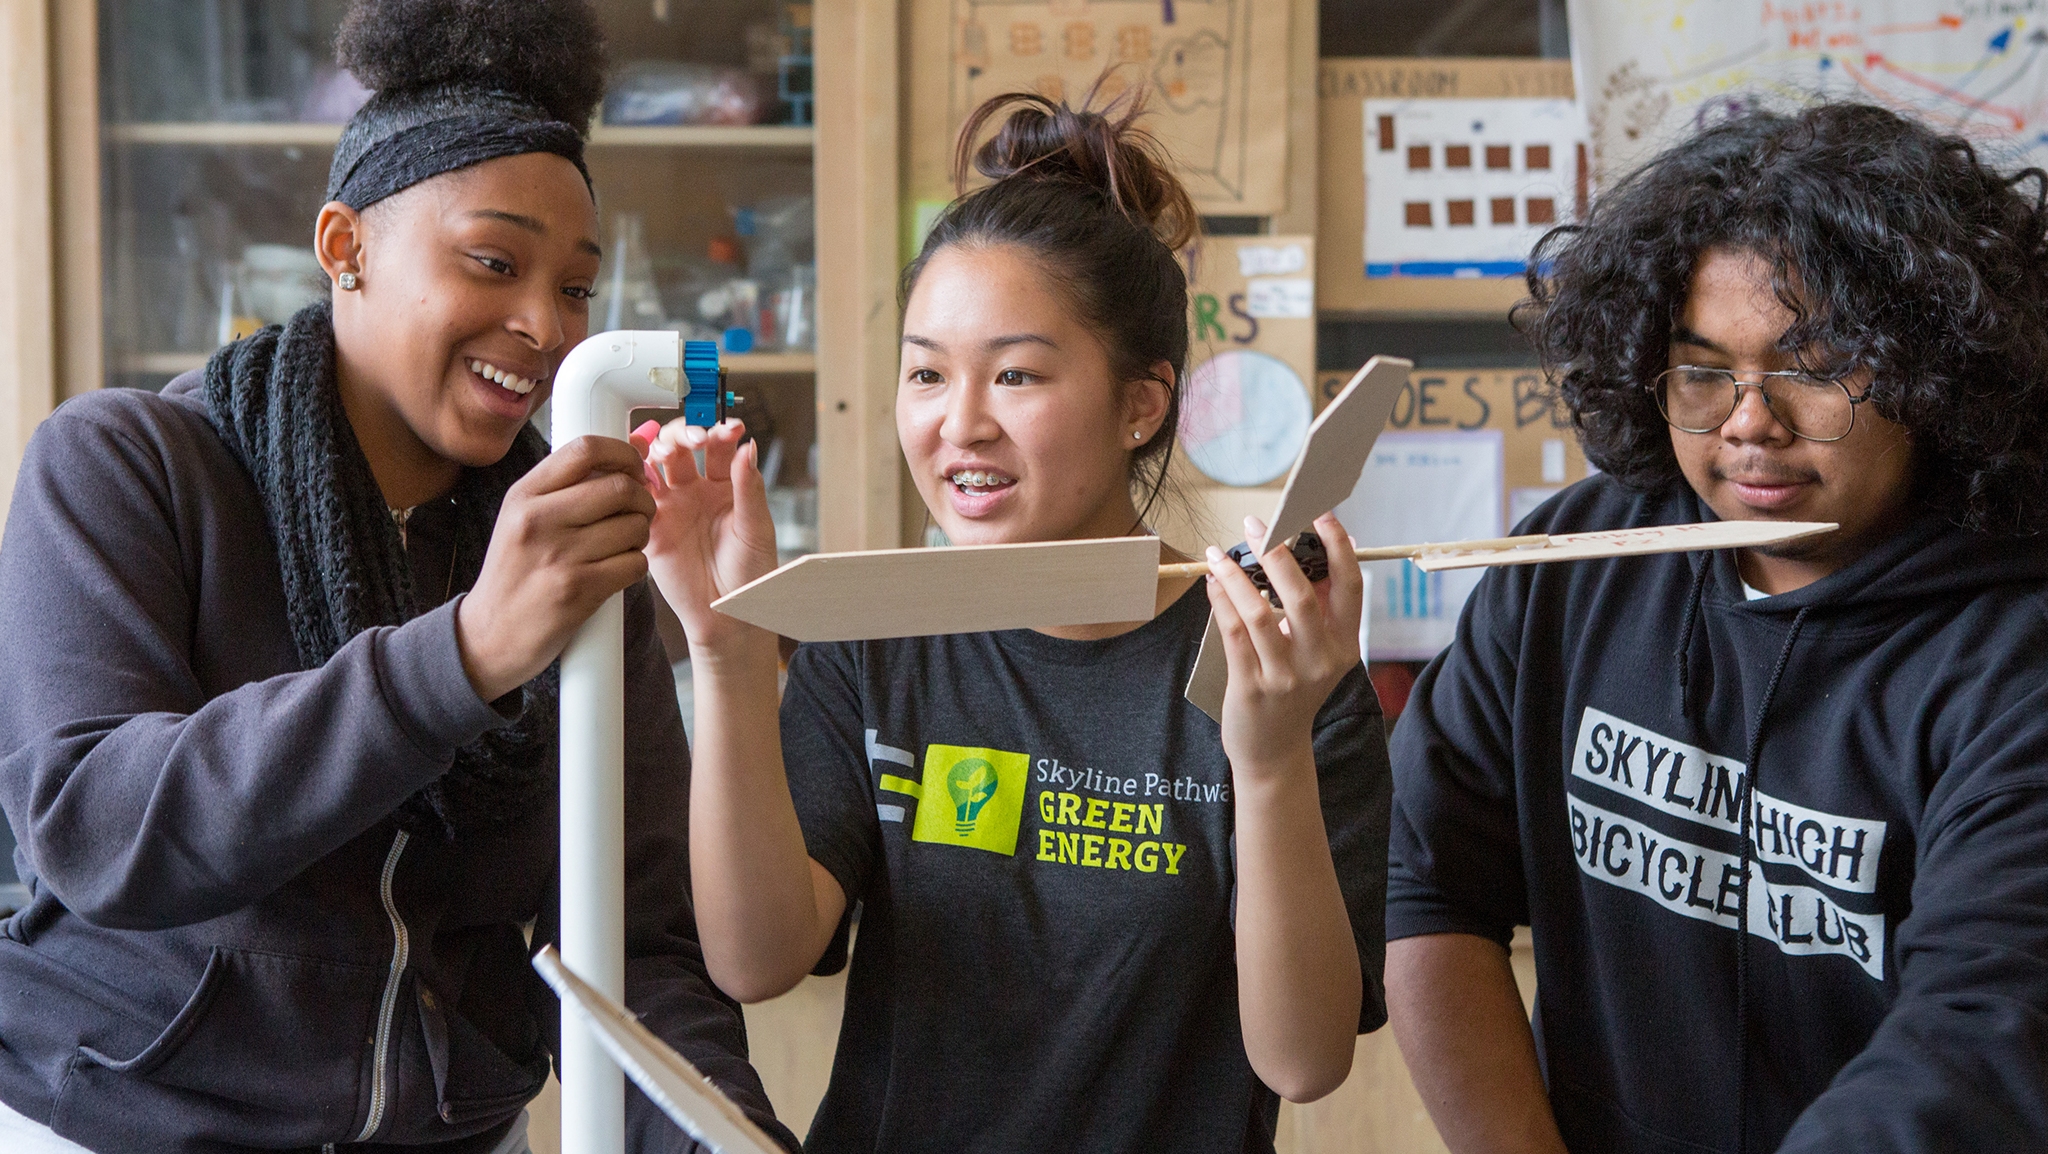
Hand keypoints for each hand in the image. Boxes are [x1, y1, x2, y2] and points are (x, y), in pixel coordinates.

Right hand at [455, 434, 655, 701]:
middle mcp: (537, 520)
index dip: (624, 453)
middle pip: (620, 487)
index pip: (585, 448)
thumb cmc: (517, 571)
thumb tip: (640, 442)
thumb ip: (573, 482)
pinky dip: (636, 566)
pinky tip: (619, 570)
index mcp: (524, 495)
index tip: (635, 469)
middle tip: (639, 513)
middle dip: (643, 499)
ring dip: (641, 536)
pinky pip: (634, 564)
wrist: (489, 635)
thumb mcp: (526, 518)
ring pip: (634, 527)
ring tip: (625, 544)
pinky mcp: (577, 590)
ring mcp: (557, 556)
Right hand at [633, 417, 780, 653]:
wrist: (726, 614)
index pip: (718, 447)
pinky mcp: (650, 526)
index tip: (731, 427)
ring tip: (667, 454)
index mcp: (725, 485)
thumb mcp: (756, 529)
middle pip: (682, 446)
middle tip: (696, 439)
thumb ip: (749, 489)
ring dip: (658, 452)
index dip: (721, 432)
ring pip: (655, 465)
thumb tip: (748, 446)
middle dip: (685, 435)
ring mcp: (671, 505)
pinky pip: (636, 497)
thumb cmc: (750, 574)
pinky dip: (634, 481)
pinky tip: (640, 475)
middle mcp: (696, 489)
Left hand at [1205, 512, 1364, 779]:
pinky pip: (1234, 633)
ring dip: (1236, 576)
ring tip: (1218, 553)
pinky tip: (1213, 582)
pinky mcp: (1253, 686)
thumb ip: (1318, 608)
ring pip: (1261, 613)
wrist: (1274, 750)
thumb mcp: (1318, 653)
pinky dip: (1222, 601)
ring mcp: (1287, 676)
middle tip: (1256, 525)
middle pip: (1303, 596)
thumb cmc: (1294, 690)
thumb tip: (1314, 550)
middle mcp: (1321, 660)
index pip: (1351, 587)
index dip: (1339, 548)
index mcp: (1345, 645)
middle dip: (1277, 553)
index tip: (1321, 514)